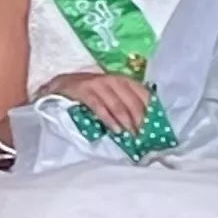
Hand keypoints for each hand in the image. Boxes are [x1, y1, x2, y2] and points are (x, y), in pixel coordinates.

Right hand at [39, 68, 154, 137]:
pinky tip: (116, 131)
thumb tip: (145, 124)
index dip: (151, 111)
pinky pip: (100, 107)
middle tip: (143, 138)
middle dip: (140, 121)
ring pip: (118, 105)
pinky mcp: (84, 91)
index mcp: (124, 80)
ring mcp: (98, 84)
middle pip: (132, 102)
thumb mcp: (111, 95)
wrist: (62, 86)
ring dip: (126, 123)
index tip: (155, 128)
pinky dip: (109, 120)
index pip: (143, 94)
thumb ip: (126, 104)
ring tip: (131, 137)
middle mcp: (113, 79)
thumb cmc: (92, 94)